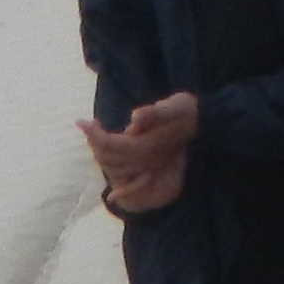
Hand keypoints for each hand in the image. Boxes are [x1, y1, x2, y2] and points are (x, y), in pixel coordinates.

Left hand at [80, 93, 198, 214]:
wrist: (203, 125)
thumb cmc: (186, 112)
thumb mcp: (174, 108)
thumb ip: (155, 114)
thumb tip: (135, 118)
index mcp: (146, 146)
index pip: (112, 145)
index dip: (95, 135)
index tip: (81, 122)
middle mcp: (144, 160)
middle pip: (109, 157)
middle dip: (94, 141)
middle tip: (83, 124)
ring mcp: (146, 165)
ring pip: (114, 165)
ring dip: (100, 151)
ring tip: (92, 133)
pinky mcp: (148, 167)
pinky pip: (126, 175)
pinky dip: (113, 170)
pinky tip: (105, 159)